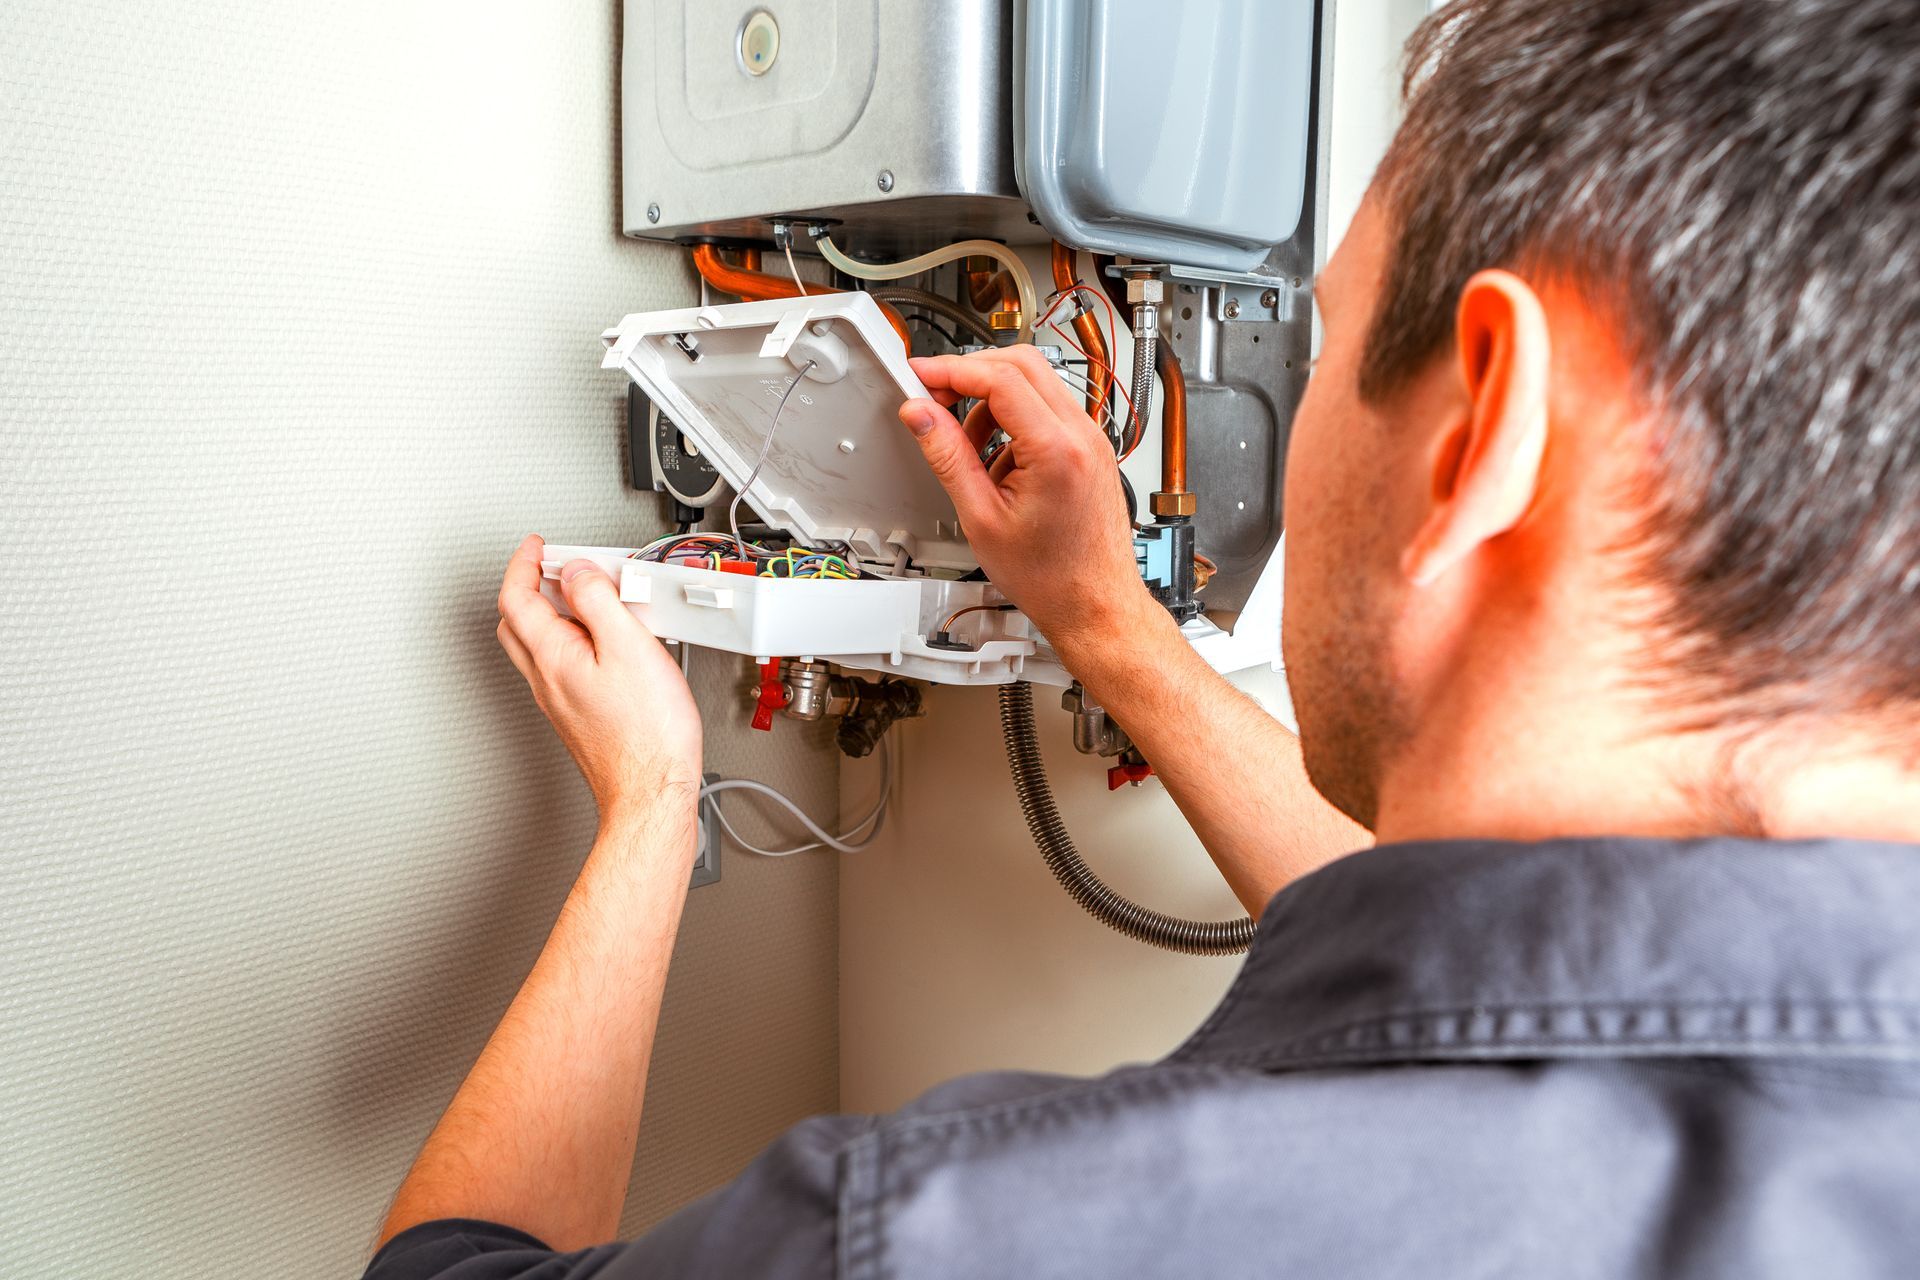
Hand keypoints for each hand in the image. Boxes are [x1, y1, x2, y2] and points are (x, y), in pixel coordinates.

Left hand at [495, 536, 702, 822]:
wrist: (651, 792)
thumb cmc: (647, 734)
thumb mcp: (628, 647)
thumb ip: (598, 600)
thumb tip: (577, 571)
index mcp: (552, 657)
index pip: (516, 597)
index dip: (523, 563)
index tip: (537, 546)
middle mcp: (547, 681)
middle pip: (516, 622)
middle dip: (529, 587)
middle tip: (554, 567)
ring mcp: (560, 702)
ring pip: (537, 646)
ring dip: (551, 614)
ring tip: (588, 598)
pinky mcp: (579, 717)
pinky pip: (561, 667)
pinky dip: (573, 642)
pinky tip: (607, 644)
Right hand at [900, 347, 1164, 661]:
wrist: (1094, 604)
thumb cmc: (1052, 578)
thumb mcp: (982, 518)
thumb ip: (948, 457)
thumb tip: (922, 415)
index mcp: (1057, 449)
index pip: (1000, 378)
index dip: (951, 370)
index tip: (921, 376)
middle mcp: (1082, 435)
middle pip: (1021, 364)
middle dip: (971, 373)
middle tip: (935, 397)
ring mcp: (1091, 440)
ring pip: (1035, 384)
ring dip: (991, 400)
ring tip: (967, 446)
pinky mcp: (1090, 449)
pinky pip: (1047, 411)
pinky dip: (1014, 421)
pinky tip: (996, 463)